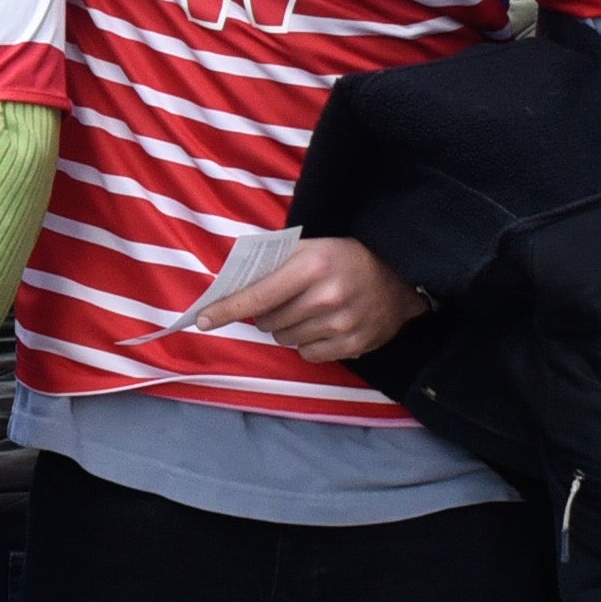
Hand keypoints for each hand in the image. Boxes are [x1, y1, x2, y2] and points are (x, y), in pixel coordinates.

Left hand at [197, 238, 429, 363]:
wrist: (399, 278)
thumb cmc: (345, 258)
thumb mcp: (312, 247)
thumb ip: (274, 264)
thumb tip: (232, 286)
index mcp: (312, 265)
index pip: (259, 294)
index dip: (227, 309)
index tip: (201, 320)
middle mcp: (326, 296)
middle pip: (269, 322)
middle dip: (266, 315)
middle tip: (283, 302)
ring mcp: (341, 324)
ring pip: (286, 340)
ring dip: (287, 329)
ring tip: (307, 311)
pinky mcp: (354, 345)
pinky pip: (308, 355)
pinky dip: (307, 344)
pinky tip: (322, 326)